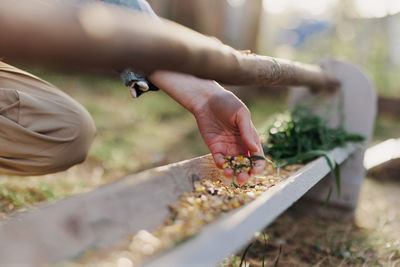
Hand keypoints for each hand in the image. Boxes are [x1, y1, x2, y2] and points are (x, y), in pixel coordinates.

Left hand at [148, 71, 264, 182]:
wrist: (207, 100)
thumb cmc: (228, 103)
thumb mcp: (241, 114)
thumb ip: (247, 132)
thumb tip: (255, 150)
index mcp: (250, 138)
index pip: (258, 157)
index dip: (258, 166)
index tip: (255, 171)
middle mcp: (240, 146)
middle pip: (246, 165)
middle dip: (246, 174)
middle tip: (242, 178)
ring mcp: (228, 148)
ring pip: (233, 166)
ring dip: (233, 172)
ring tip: (230, 174)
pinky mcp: (215, 148)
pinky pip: (220, 161)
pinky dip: (221, 165)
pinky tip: (221, 163)